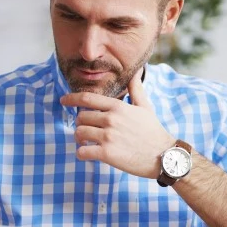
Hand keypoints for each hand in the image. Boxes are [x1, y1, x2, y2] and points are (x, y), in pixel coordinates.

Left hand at [60, 68, 175, 178]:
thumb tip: (136, 71)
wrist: (163, 155)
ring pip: (79, 133)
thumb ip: (136, 88)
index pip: (87, 98)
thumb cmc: (153, 131)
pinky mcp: (107, 154)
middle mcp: (111, 119)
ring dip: (80, 139)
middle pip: (81, 117)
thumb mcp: (145, 106)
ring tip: (87, 142)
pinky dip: (82, 153)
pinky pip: (82, 151)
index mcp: (118, 107)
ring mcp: (108, 137)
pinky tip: (89, 154)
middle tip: (86, 130)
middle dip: (81, 124)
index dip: (71, 99)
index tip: (63, 101)